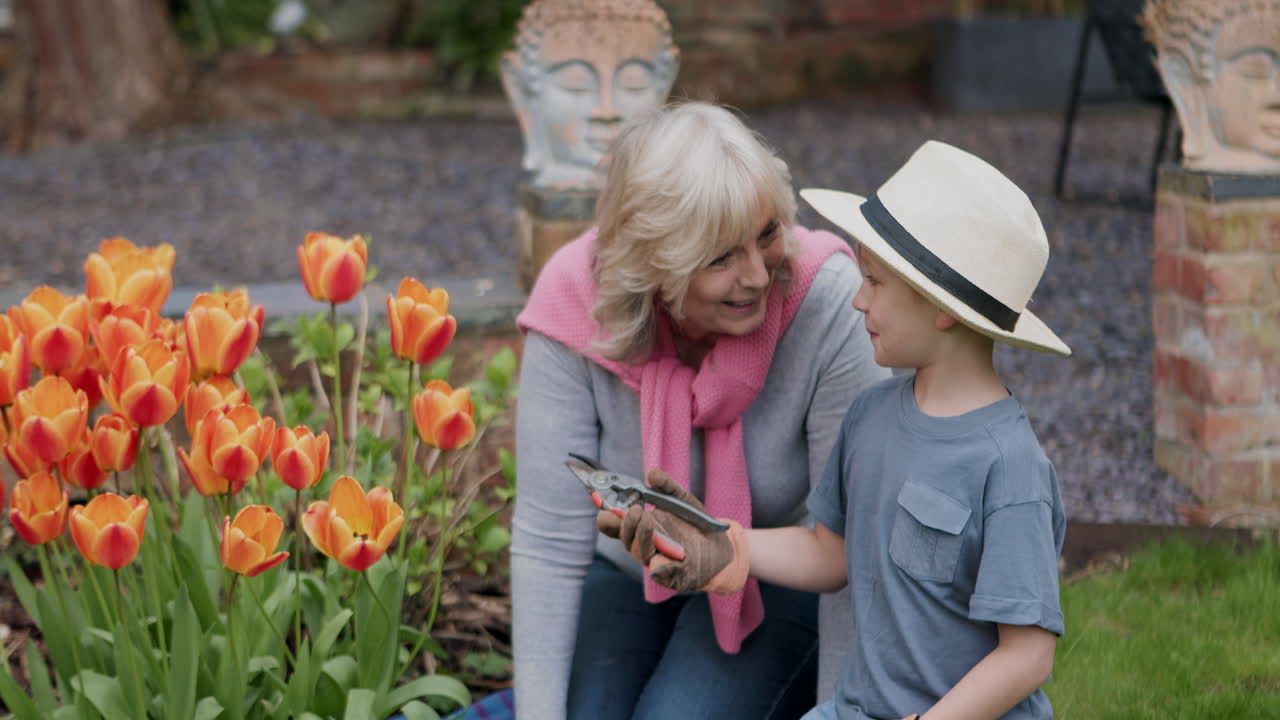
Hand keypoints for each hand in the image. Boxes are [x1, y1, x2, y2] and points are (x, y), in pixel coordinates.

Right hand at [596, 470, 748, 593]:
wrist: (722, 546)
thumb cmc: (697, 523)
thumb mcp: (683, 500)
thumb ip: (668, 487)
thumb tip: (652, 475)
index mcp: (641, 528)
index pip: (616, 525)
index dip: (606, 517)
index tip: (601, 505)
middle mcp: (644, 545)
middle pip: (624, 539)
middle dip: (624, 525)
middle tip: (634, 510)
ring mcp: (657, 560)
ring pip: (640, 553)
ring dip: (641, 537)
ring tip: (648, 520)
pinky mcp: (672, 576)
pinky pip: (661, 572)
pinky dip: (660, 565)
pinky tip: (663, 557)